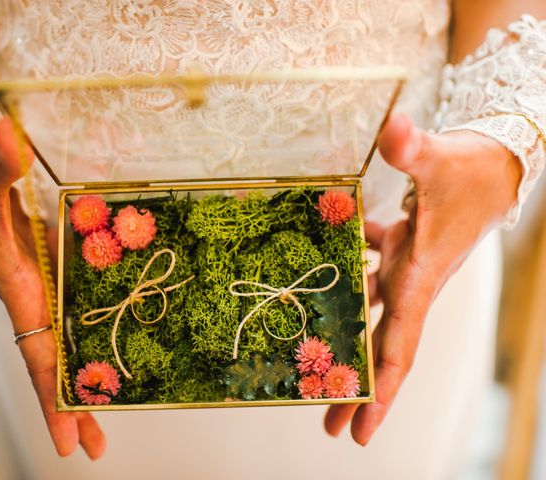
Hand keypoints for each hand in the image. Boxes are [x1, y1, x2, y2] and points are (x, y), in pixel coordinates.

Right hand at [0, 119, 104, 458]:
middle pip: (54, 363)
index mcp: (15, 288)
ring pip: (65, 342)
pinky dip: (86, 337)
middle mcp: (30, 296)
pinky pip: (72, 311)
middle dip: (73, 407)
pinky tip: (107, 352)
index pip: (38, 354)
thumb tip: (8, 134)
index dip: (55, 396)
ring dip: (84, 380)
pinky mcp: (48, 272)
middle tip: (98, 451)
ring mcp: (40, 287)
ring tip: (108, 419)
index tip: (68, 441)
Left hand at [324, 113, 520, 444]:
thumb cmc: (473, 170)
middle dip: (358, 388)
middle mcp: (412, 283)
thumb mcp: (441, 162)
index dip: (379, 389)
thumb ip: (413, 150)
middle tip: (329, 426)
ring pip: (370, 315)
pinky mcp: (400, 249)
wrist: (496, 163)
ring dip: (347, 341)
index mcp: (420, 279)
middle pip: (381, 348)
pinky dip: (346, 283)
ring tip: (317, 370)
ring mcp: (405, 268)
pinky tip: (317, 275)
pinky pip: (368, 275)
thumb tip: (393, 128)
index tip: (361, 428)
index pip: (399, 346)